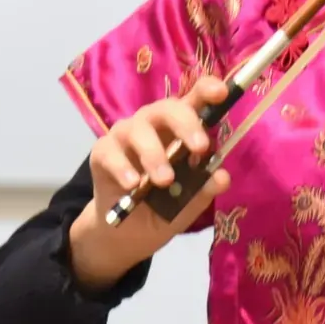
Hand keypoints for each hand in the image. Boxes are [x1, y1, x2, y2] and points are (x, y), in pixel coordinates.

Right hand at [67, 76, 232, 291]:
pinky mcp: (102, 153)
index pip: (194, 100)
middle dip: (185, 123)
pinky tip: (133, 184)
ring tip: (165, 180)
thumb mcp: (187, 205)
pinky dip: (122, 167)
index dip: (207, 90)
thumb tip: (222, 177)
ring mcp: (125, 135)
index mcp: (180, 129)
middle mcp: (153, 124)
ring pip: (138, 129)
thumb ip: (204, 190)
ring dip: (154, 154)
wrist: (128, 233)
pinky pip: (110, 152)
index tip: (221, 92)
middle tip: (200, 147)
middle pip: (167, 108)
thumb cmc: (163, 206)